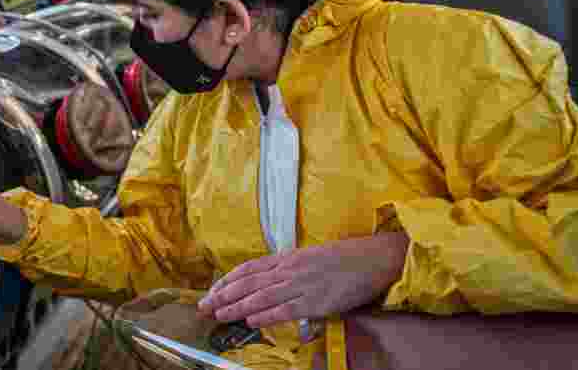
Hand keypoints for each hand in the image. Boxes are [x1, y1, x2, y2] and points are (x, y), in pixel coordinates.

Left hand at [196, 232, 408, 327]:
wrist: (373, 259)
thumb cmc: (343, 259)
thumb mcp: (309, 258)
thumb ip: (288, 269)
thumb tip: (267, 283)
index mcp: (287, 257)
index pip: (249, 268)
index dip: (228, 281)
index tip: (212, 291)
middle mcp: (290, 269)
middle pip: (249, 282)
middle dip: (224, 295)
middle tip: (204, 307)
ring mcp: (302, 284)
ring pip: (261, 296)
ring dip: (237, 306)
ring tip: (220, 315)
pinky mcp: (316, 301)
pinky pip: (286, 309)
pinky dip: (266, 315)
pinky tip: (251, 321)